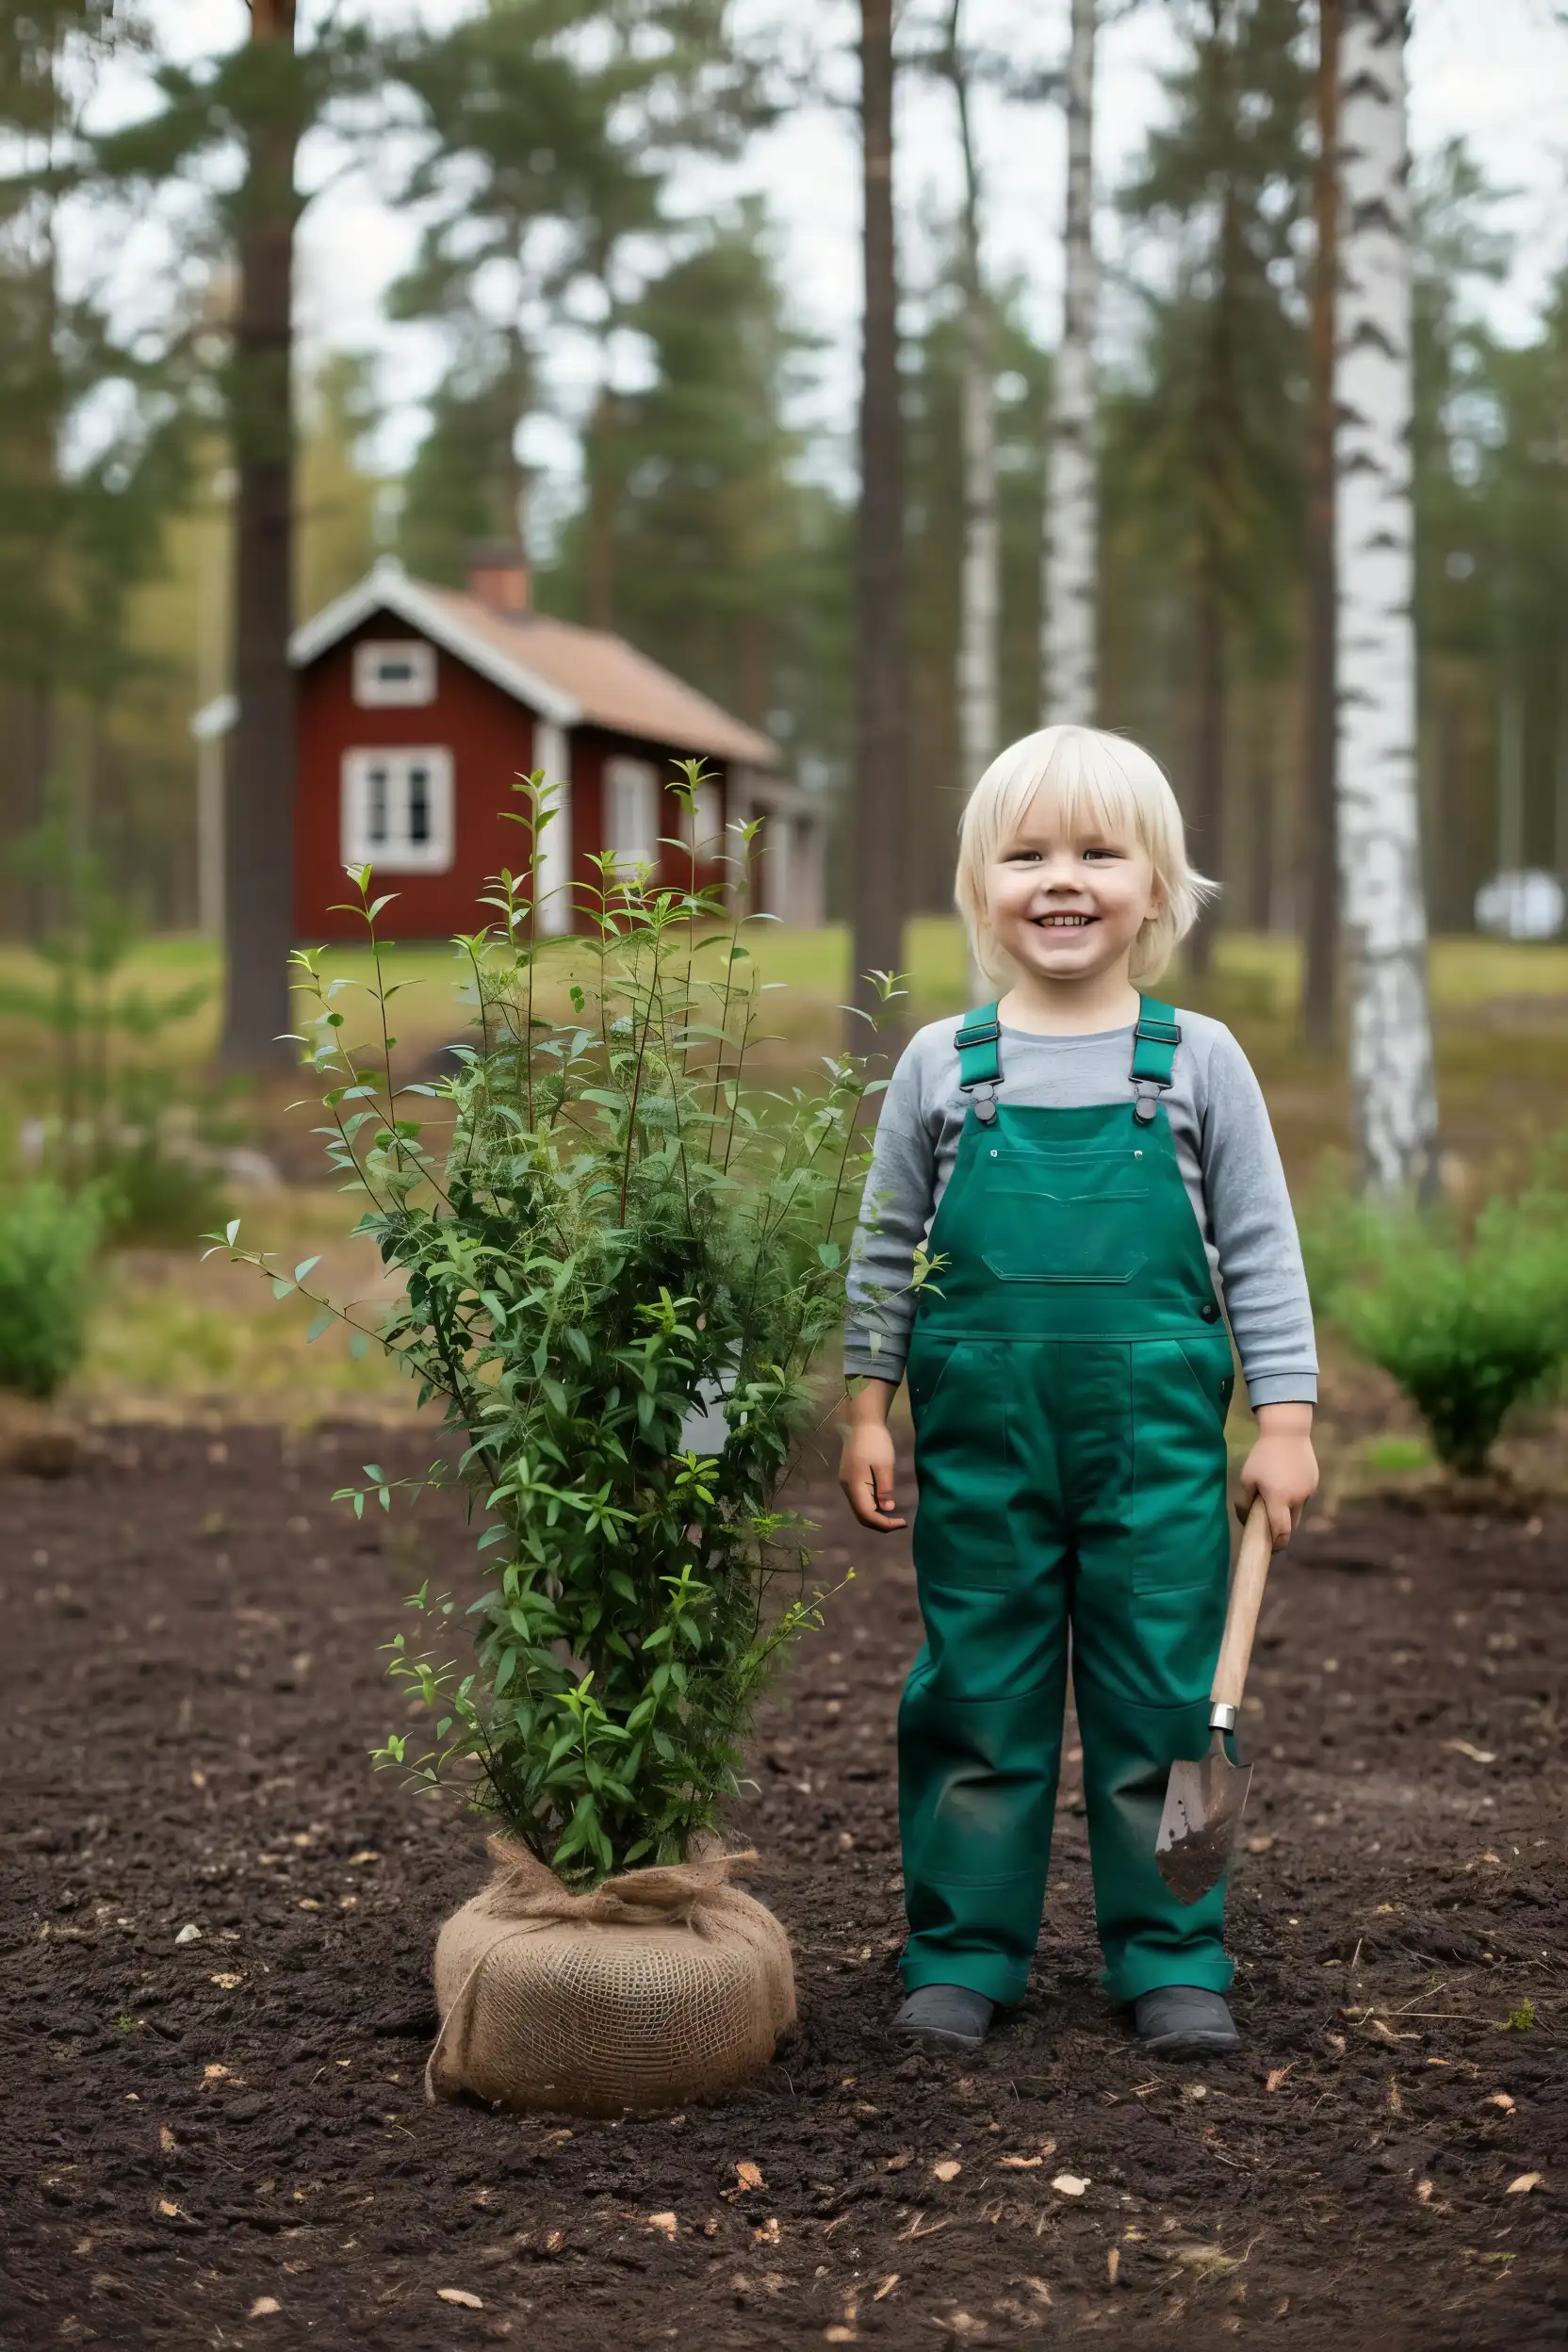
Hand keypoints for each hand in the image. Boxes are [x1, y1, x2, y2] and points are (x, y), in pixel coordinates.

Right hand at [838, 1381, 906, 1531]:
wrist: (862, 1422)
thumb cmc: (876, 1442)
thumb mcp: (885, 1466)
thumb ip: (885, 1489)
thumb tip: (887, 1509)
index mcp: (855, 1486)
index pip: (868, 1515)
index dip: (885, 1524)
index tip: (903, 1522)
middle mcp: (847, 1488)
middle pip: (861, 1516)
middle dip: (880, 1523)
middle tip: (899, 1522)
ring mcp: (847, 1483)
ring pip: (860, 1509)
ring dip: (876, 1516)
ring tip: (894, 1515)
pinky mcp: (850, 1478)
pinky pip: (860, 1499)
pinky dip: (872, 1506)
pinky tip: (884, 1502)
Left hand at [1238, 1401, 1317, 1548]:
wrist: (1287, 1432)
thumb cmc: (1262, 1456)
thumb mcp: (1247, 1478)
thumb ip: (1245, 1502)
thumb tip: (1245, 1519)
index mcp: (1278, 1499)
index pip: (1281, 1532)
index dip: (1277, 1544)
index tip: (1270, 1549)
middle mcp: (1296, 1498)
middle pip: (1291, 1526)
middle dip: (1281, 1530)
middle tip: (1268, 1526)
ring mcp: (1308, 1491)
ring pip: (1297, 1511)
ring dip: (1287, 1512)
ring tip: (1275, 1495)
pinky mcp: (1314, 1483)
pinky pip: (1303, 1497)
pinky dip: (1294, 1497)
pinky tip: (1284, 1481)